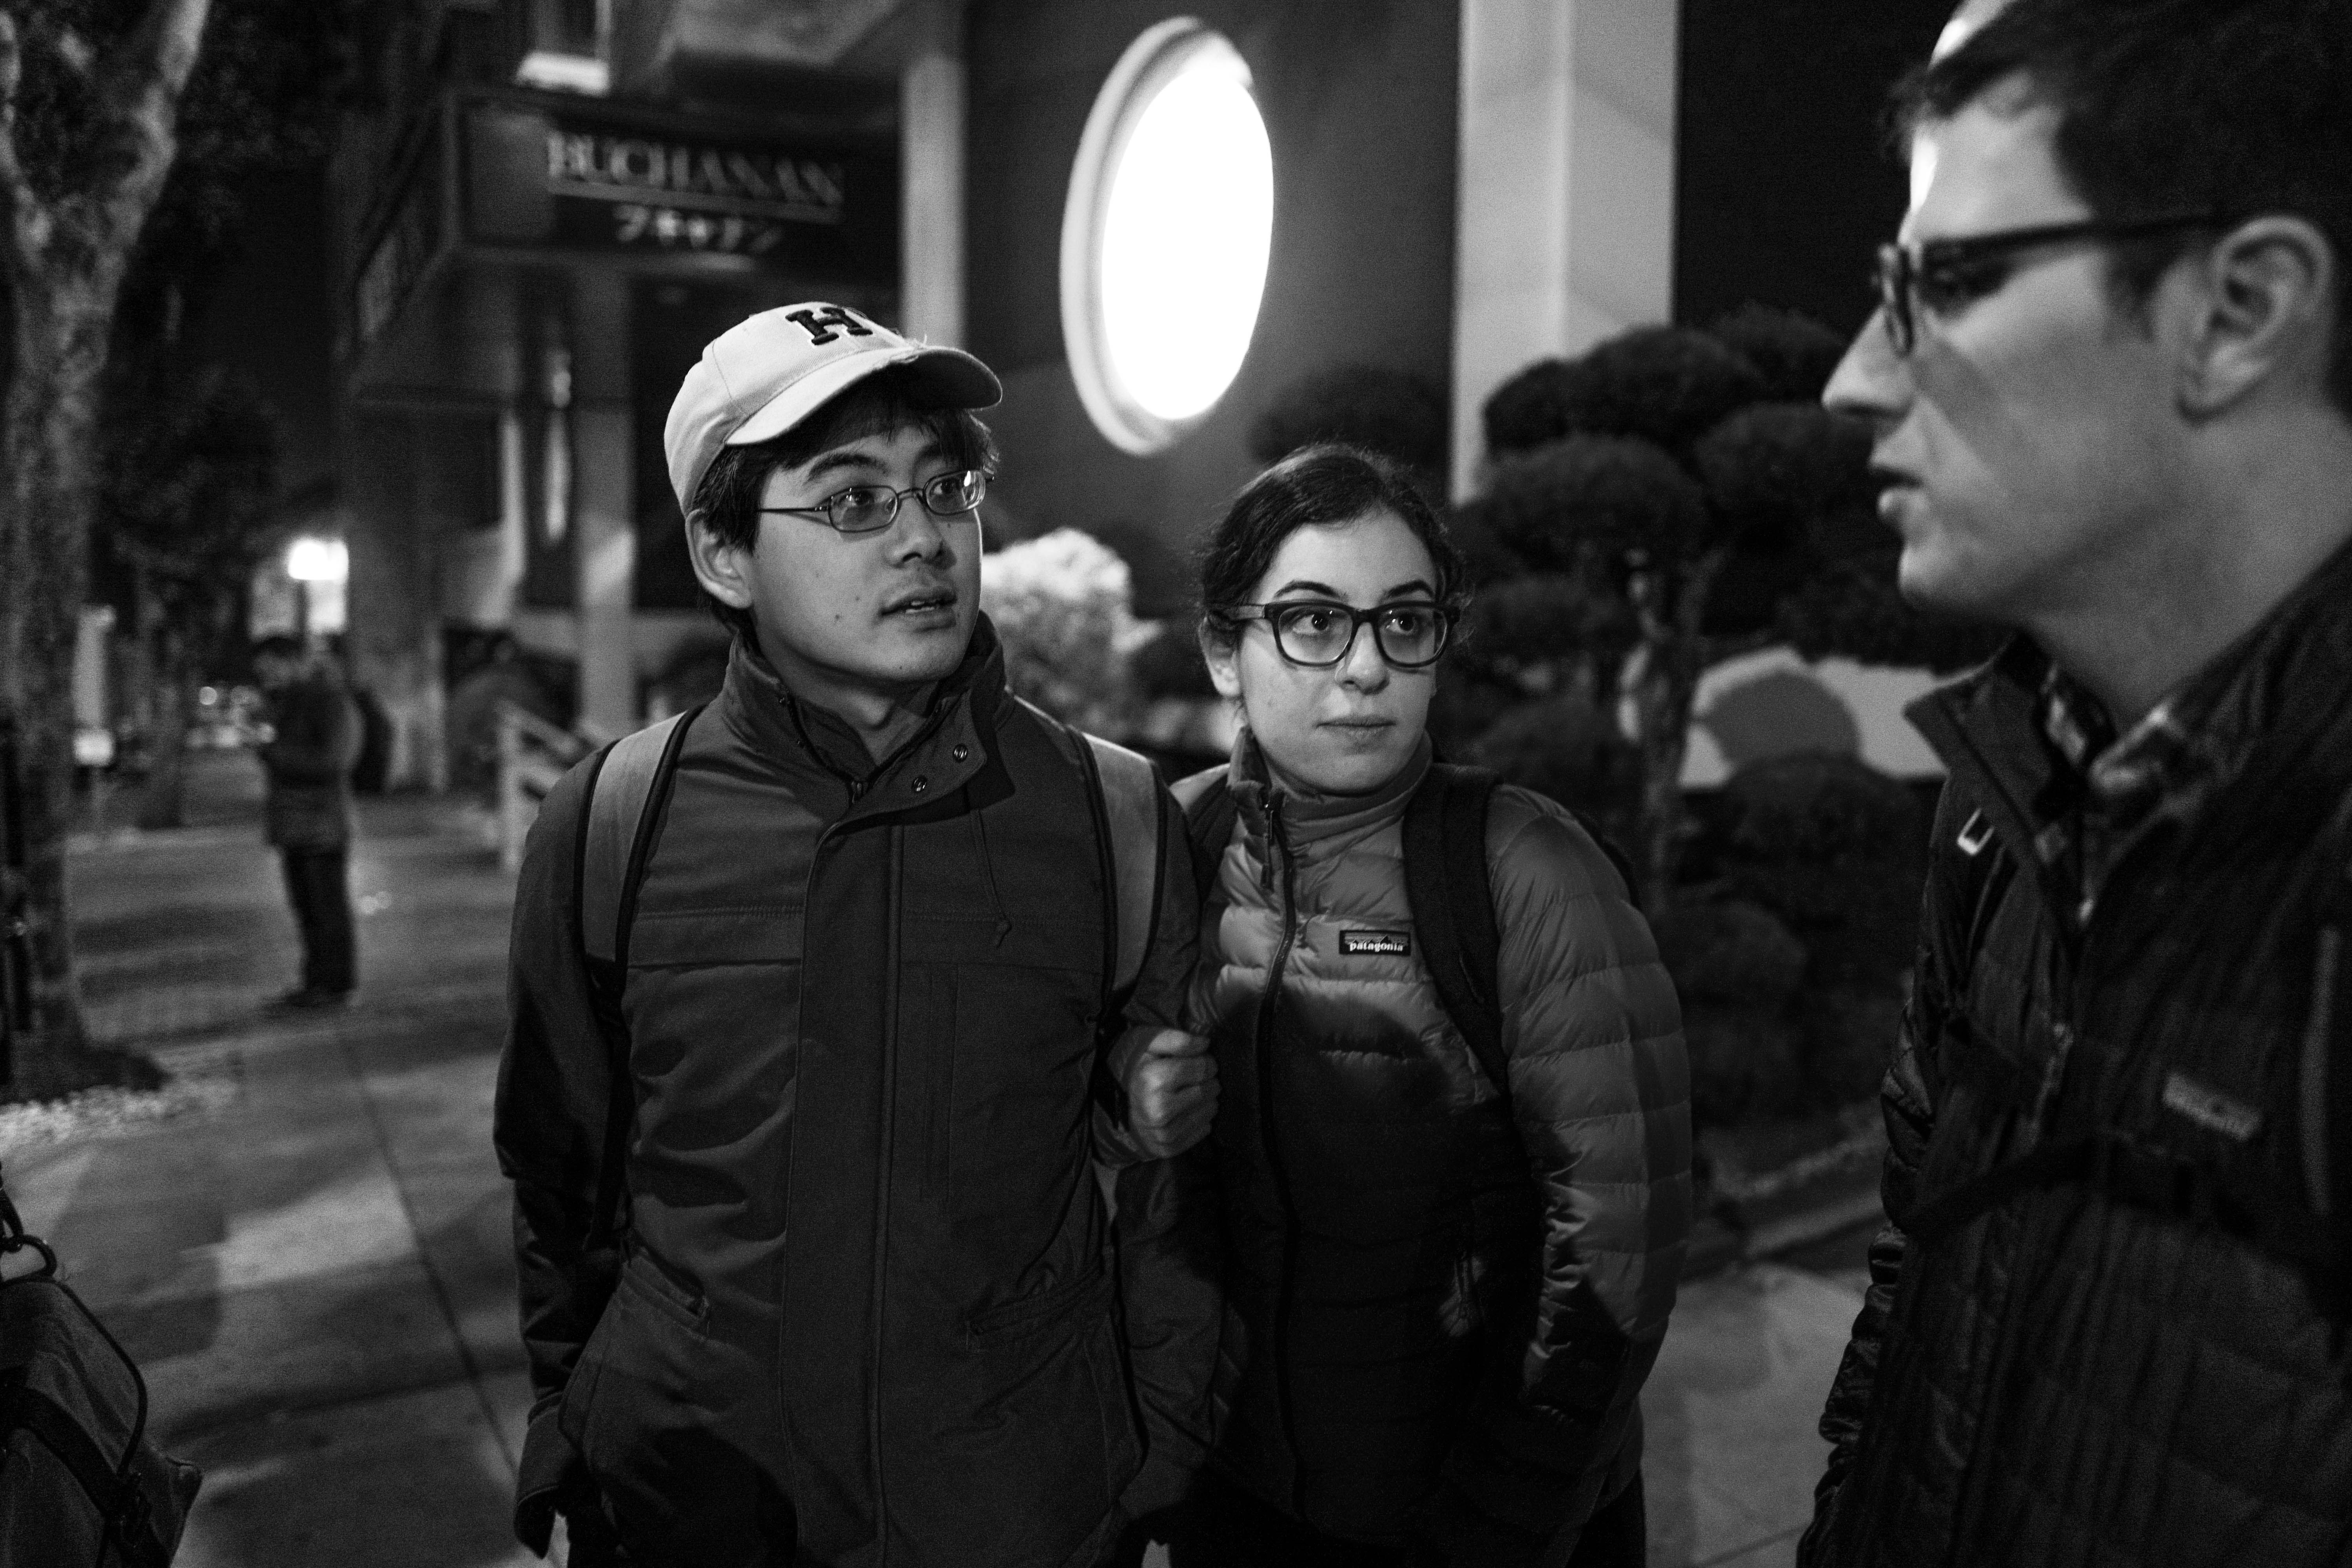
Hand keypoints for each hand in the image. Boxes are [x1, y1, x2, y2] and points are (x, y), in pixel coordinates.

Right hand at [1112, 1024, 1216, 1158]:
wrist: (1111, 1105)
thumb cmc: (1134, 1068)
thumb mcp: (1148, 1043)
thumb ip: (1177, 1039)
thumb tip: (1205, 1044)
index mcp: (1153, 1080)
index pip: (1204, 1067)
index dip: (1206, 1061)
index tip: (1197, 1061)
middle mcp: (1159, 1110)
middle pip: (1210, 1089)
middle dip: (1206, 1080)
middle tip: (1192, 1077)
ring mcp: (1164, 1132)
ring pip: (1210, 1110)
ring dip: (1205, 1099)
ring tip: (1187, 1093)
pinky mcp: (1169, 1148)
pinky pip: (1204, 1129)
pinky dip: (1199, 1118)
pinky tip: (1184, 1110)